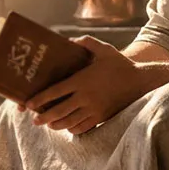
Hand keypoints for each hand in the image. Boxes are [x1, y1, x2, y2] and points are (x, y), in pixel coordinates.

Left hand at [21, 36, 149, 134]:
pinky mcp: (102, 118)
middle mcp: (86, 97)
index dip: (40, 99)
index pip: (55, 92)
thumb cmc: (120, 64)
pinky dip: (72, 129)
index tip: (28, 104)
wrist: (141, 82)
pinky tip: (67, 126)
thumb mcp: (104, 49)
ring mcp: (94, 109)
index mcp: (82, 80)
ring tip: (48, 124)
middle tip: (34, 120)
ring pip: (69, 122)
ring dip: (56, 125)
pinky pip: (83, 128)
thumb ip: (86, 43)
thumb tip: (69, 40)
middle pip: (59, 111)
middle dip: (44, 117)